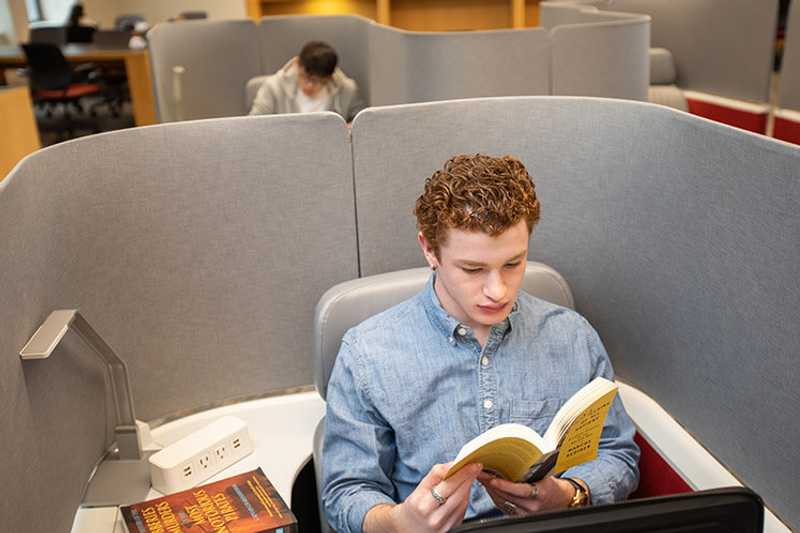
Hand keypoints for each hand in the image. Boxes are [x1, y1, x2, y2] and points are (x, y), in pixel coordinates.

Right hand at [366, 462, 481, 532]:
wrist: (408, 528)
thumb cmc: (415, 505)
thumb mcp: (419, 489)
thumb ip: (435, 476)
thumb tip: (454, 464)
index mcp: (419, 499)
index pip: (440, 479)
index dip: (456, 469)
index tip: (466, 461)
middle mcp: (429, 513)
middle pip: (453, 489)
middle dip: (467, 476)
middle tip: (475, 466)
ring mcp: (440, 523)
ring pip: (460, 500)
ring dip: (468, 486)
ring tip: (471, 476)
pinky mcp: (448, 528)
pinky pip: (461, 510)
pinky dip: (465, 498)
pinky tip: (465, 491)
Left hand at [476, 474, 574, 515]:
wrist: (562, 500)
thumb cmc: (552, 484)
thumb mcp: (545, 474)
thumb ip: (531, 469)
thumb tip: (515, 456)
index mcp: (540, 493)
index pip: (520, 491)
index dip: (504, 485)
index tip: (492, 479)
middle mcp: (532, 506)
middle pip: (506, 496)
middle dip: (491, 484)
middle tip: (480, 472)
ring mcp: (525, 513)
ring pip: (502, 502)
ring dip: (490, 489)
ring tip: (481, 477)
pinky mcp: (519, 516)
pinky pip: (503, 506)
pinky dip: (495, 495)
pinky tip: (489, 487)